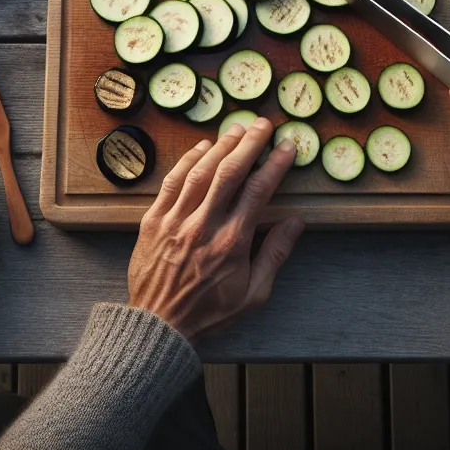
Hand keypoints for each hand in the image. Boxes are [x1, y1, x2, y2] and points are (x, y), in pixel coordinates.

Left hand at [128, 117, 306, 338]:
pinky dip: (187, 161)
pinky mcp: (153, 222)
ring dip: (221, 146)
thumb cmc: (209, 313)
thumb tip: (296, 223)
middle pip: (229, 172)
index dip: (275, 164)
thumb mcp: (253, 295)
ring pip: (200, 172)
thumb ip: (275, 255)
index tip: (287, 146)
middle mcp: (203, 226)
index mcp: (231, 243)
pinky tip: (202, 148)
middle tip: (263, 124)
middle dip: (249, 143)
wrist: (158, 326)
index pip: (258, 192)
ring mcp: (175, 221)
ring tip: (237, 130)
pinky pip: (171, 182)